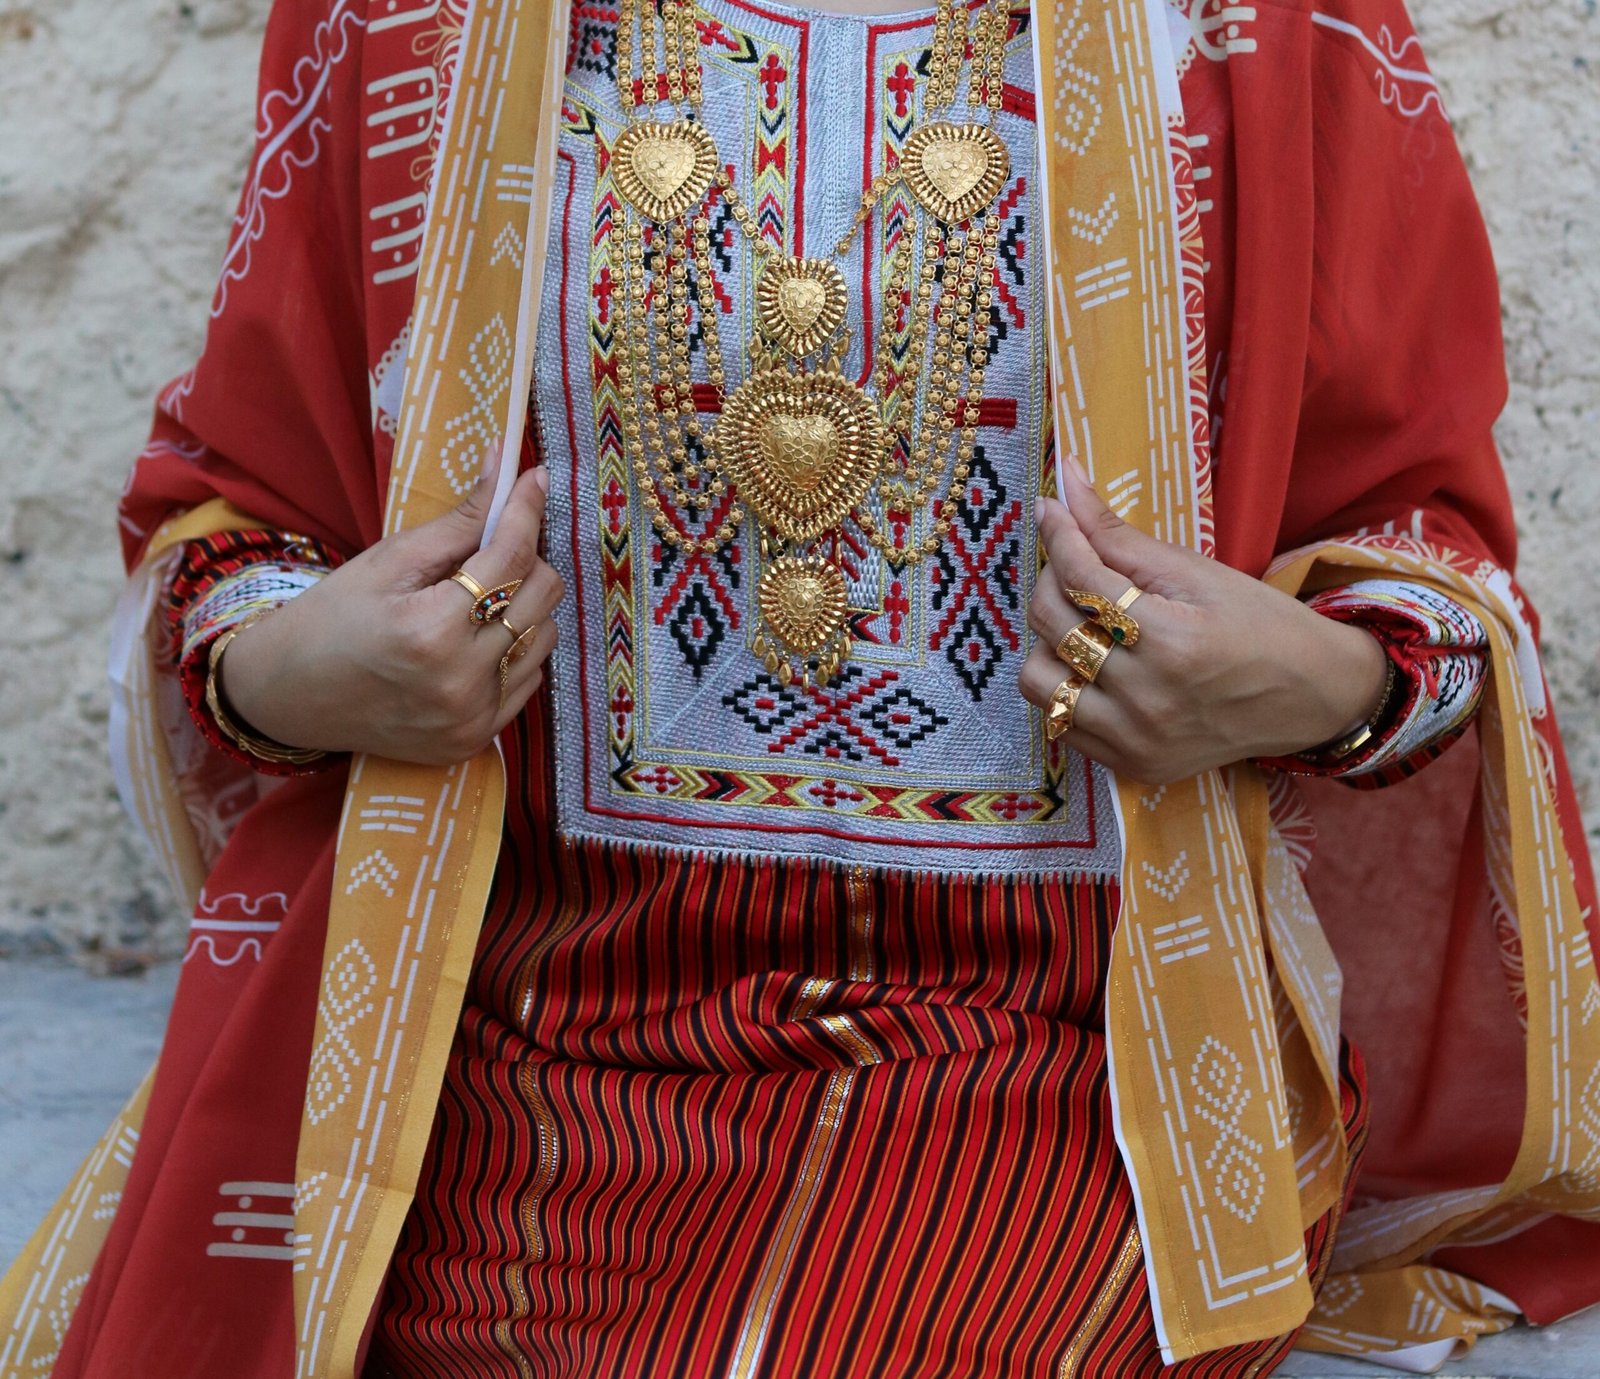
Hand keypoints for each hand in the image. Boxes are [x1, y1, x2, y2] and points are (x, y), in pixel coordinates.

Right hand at [220, 464, 564, 765]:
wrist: (289, 695)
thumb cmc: (332, 617)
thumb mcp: (388, 561)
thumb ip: (458, 521)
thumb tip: (507, 467)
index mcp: (431, 629)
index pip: (511, 555)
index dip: (527, 509)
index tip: (534, 477)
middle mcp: (461, 681)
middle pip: (543, 595)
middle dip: (525, 559)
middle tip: (490, 551)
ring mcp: (473, 717)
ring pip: (545, 636)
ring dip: (523, 607)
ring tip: (477, 601)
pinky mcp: (477, 739)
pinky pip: (530, 678)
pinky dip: (514, 650)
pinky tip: (473, 642)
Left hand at [1018, 459, 1388, 784]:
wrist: (1312, 697)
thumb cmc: (1261, 625)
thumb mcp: (1198, 572)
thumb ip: (1121, 536)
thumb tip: (1066, 486)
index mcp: (1172, 642)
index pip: (1082, 578)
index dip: (1059, 536)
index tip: (1051, 510)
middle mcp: (1147, 699)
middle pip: (1052, 624)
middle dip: (1051, 579)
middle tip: (1072, 562)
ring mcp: (1135, 740)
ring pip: (1038, 680)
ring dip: (1048, 641)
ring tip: (1081, 623)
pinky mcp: (1131, 765)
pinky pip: (1059, 722)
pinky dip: (1063, 685)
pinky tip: (1091, 664)